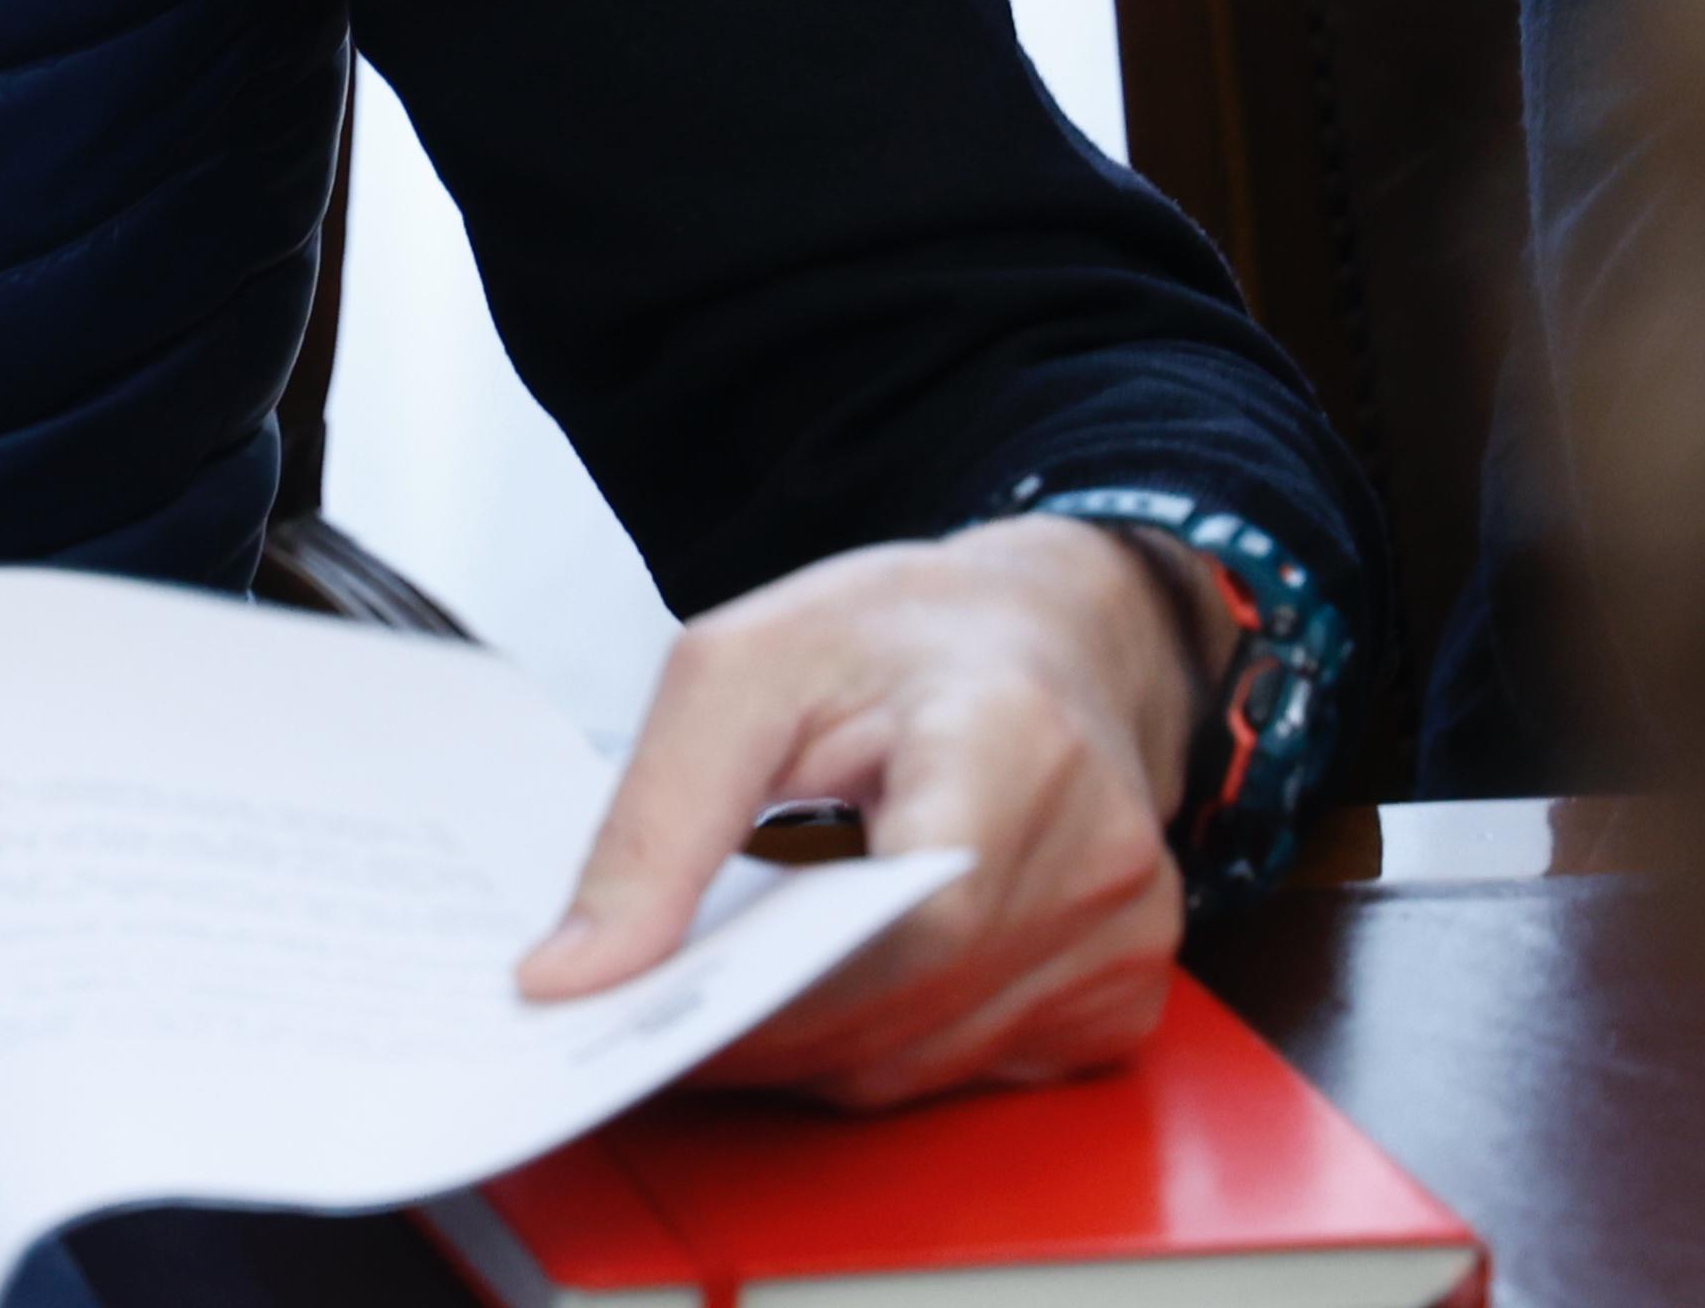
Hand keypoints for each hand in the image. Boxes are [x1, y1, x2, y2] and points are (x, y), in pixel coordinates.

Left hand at [515, 515, 1209, 1106]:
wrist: (1045, 636)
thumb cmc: (899, 635)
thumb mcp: (742, 667)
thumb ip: (657, 818)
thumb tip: (578, 970)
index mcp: (1016, 742)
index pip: (902, 925)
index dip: (772, 994)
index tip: (649, 1012)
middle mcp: (1099, 853)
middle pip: (904, 1014)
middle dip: (758, 1030)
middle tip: (641, 1013)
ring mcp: (1125, 937)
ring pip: (924, 1064)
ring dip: (807, 1049)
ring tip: (714, 994)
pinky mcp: (1120, 994)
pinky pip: (968, 1068)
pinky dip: (877, 1046)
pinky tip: (816, 988)